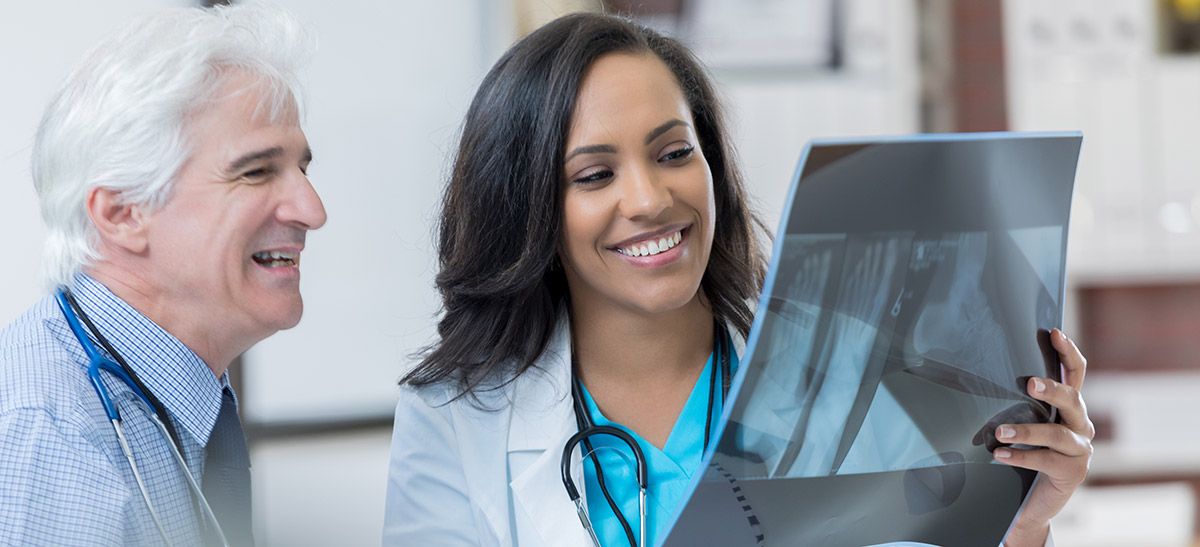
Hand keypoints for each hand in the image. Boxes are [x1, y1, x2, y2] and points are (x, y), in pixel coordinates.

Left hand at [996, 328, 1094, 545]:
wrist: (1030, 502)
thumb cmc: (1022, 455)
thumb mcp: (1022, 424)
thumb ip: (1016, 403)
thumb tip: (983, 372)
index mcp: (1070, 408)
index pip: (1075, 374)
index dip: (1068, 353)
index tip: (1054, 333)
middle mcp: (1080, 425)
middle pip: (1072, 400)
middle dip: (1052, 390)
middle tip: (1030, 383)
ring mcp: (1080, 450)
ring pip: (1057, 434)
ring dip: (1026, 431)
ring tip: (1000, 432)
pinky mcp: (1072, 473)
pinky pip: (1046, 461)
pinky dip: (1020, 457)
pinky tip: (999, 455)